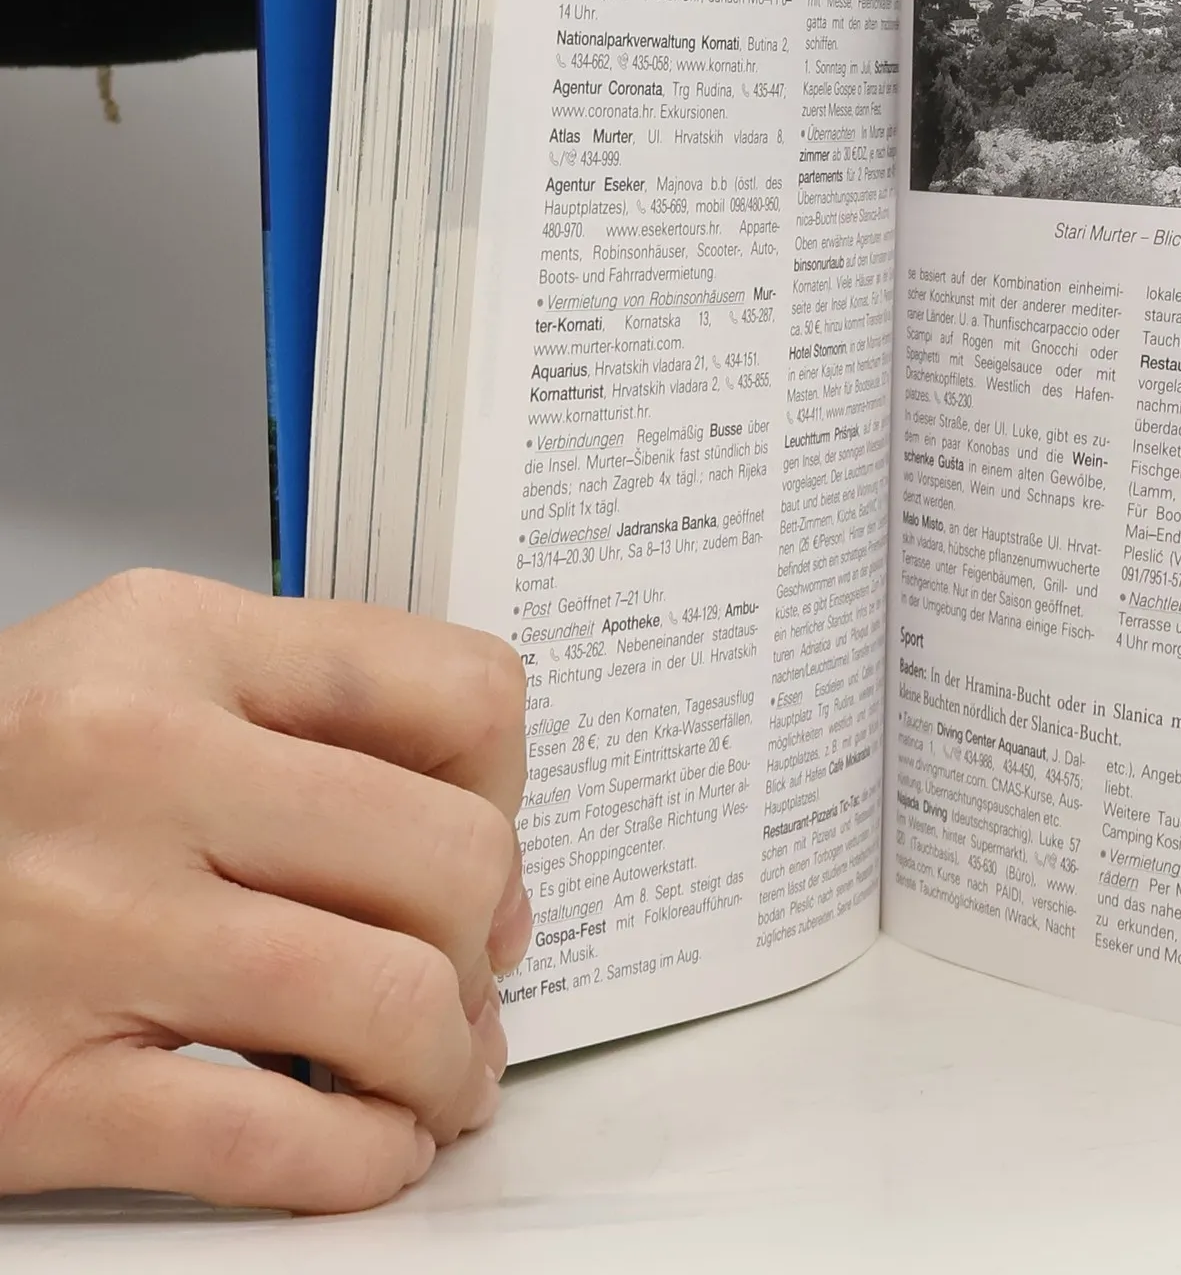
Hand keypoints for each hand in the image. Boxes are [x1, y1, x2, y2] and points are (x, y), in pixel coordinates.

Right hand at [0, 569, 529, 1211]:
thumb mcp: (132, 676)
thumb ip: (309, 724)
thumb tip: (487, 871)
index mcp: (172, 642)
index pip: (460, 690)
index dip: (508, 788)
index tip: (487, 847)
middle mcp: (129, 764)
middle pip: (450, 856)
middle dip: (490, 942)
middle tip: (467, 980)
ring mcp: (77, 926)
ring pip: (388, 999)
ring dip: (450, 1061)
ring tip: (435, 1075)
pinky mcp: (24, 1088)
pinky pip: (270, 1141)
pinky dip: (359, 1161)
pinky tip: (365, 1147)